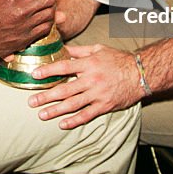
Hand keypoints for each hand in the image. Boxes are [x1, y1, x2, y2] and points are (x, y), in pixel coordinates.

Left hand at [26, 44, 143, 129]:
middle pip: (64, 89)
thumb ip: (79, 50)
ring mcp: (97, 94)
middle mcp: (91, 80)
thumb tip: (62, 49)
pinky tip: (62, 124)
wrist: (140, 73)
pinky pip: (87, 115)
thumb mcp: (98, 49)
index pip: (63, 67)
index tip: (34, 75)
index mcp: (88, 64)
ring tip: (41, 115)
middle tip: (31, 101)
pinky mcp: (104, 106)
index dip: (48, 71)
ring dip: (55, 110)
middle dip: (46, 96)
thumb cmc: (118, 59)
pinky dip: (74, 121)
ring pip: (73, 104)